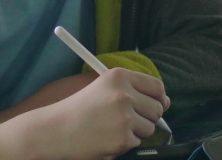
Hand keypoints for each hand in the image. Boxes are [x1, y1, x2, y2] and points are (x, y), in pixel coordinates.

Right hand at [0, 68, 169, 159]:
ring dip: (136, 131)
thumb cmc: (80, 109)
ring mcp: (124, 117)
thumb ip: (134, 90)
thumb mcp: (104, 87)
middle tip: (125, 120)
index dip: (158, 98)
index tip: (152, 105)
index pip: (157, 87)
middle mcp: (124, 94)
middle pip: (157, 109)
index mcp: (120, 76)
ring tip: (112, 128)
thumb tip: (166, 102)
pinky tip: (107, 138)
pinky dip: (125, 144)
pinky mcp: (123, 138)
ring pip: (149, 128)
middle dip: (146, 117)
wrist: (56, 130)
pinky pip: (137, 142)